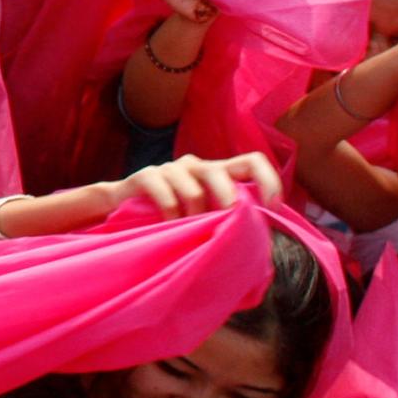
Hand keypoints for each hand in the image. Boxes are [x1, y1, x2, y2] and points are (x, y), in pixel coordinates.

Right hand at [110, 153, 282, 217]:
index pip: (252, 162)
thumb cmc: (176, 218)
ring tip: (188, 229)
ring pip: (193, 190)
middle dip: (227, 199)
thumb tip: (267, 234)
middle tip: (226, 220)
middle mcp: (197, 166)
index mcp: (219, 173)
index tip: (272, 207)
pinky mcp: (146, 175)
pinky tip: (169, 225)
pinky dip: (171, 215)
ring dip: (194, 216)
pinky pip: (165, 194)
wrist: (124, 210)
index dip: (268, 180)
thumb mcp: (208, 217)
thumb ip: (231, 218)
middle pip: (219, 171)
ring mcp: (170, 169)